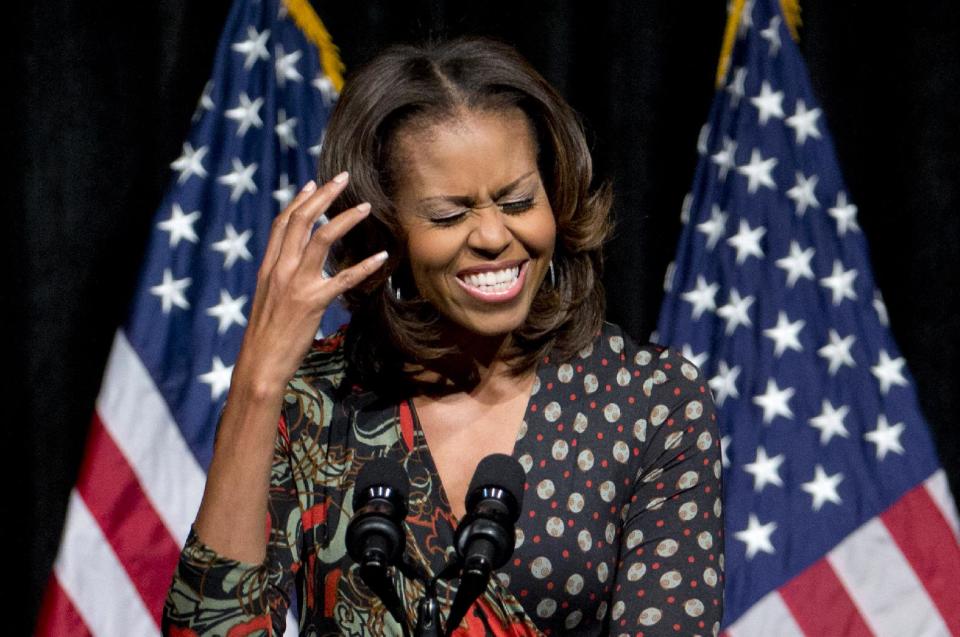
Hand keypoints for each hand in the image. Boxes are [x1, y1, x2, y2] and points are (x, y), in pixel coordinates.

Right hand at [233, 172, 386, 396]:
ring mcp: (295, 284)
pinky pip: (343, 278)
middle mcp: (279, 270)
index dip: (298, 201)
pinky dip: (364, 266)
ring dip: (345, 218)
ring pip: (321, 239)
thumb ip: (279, 278)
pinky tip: (380, 257)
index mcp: (268, 268)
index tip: (312, 184)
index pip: (282, 224)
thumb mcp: (267, 300)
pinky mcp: (312, 303)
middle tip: (342, 178)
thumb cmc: (267, 336)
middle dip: (322, 195)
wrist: (259, 363)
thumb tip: (294, 265)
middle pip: (301, 221)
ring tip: (365, 206)